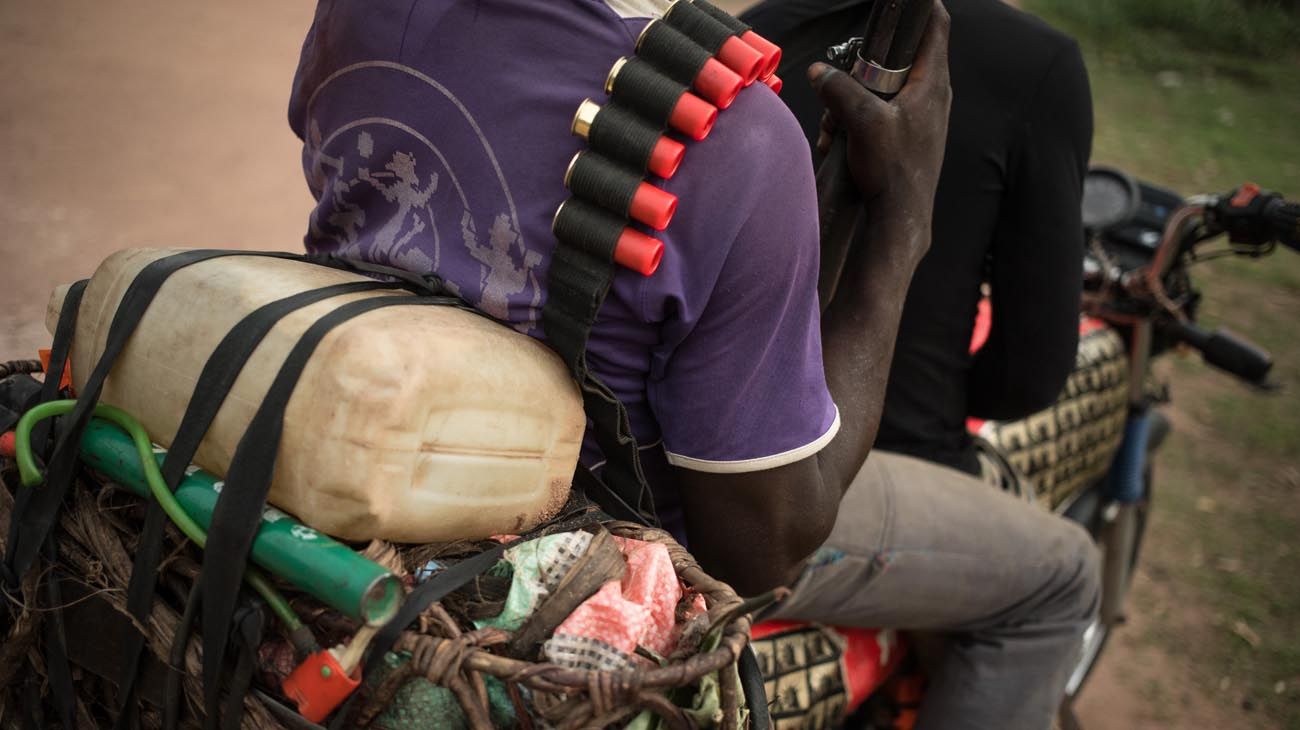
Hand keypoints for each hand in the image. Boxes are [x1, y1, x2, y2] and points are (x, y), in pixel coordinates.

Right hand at [808, 0, 951, 224]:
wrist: (900, 218)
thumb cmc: (892, 170)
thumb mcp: (862, 123)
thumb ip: (840, 91)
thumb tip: (819, 72)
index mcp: (931, 84)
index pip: (935, 27)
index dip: (921, 7)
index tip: (904, 1)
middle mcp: (932, 96)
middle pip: (898, 58)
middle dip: (863, 69)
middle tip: (843, 82)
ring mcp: (922, 117)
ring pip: (883, 90)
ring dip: (852, 102)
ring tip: (836, 127)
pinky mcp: (909, 135)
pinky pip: (879, 114)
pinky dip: (856, 122)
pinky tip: (841, 142)